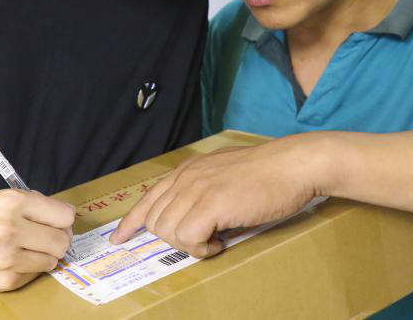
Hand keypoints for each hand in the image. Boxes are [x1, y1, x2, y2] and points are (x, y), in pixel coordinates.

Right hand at [0, 189, 74, 291]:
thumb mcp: (6, 200)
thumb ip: (38, 207)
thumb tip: (69, 220)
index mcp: (12, 202)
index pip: (65, 215)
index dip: (62, 219)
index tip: (54, 221)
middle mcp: (9, 228)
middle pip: (62, 241)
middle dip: (57, 239)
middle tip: (41, 237)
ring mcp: (6, 257)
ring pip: (52, 260)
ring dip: (43, 256)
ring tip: (24, 248)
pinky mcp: (4, 280)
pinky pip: (36, 275)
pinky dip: (29, 269)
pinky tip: (12, 261)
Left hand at [109, 138, 322, 257]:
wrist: (293, 165)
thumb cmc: (268, 173)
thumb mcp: (225, 174)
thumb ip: (205, 189)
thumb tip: (197, 218)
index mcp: (188, 170)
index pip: (148, 196)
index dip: (131, 221)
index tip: (119, 237)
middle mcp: (187, 177)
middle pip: (154, 220)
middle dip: (172, 239)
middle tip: (202, 239)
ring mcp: (197, 189)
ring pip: (167, 231)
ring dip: (189, 244)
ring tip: (216, 238)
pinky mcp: (212, 204)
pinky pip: (188, 238)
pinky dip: (202, 248)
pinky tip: (221, 241)